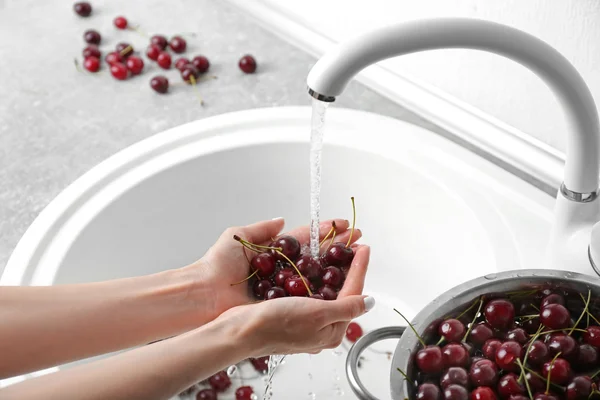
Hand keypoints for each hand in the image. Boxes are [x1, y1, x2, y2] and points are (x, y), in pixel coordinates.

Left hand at [189, 218, 362, 320]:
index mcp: (272, 253)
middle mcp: (282, 271)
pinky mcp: (282, 304)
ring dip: (338, 266)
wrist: (203, 295)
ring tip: (356, 256)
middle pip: (316, 256)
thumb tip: (280, 220)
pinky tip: (341, 283)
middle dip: (338, 247)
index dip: (325, 232)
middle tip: (358, 238)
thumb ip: (262, 228)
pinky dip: (326, 289)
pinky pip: (308, 295)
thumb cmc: (215, 267)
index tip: (343, 225)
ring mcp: (283, 289)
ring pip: (317, 275)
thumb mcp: (237, 237)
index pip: (305, 239)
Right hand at [216, 245, 371, 355]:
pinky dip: (313, 275)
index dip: (359, 267)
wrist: (239, 331)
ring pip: (325, 289)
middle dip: (347, 267)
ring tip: (336, 250)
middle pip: (341, 291)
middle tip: (352, 245)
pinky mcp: (289, 312)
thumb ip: (346, 307)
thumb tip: (370, 302)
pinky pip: (308, 290)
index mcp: (332, 331)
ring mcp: (305, 320)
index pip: (353, 293)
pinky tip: (312, 263)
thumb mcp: (317, 314)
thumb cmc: (275, 324)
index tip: (364, 247)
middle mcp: (320, 327)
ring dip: (332, 269)